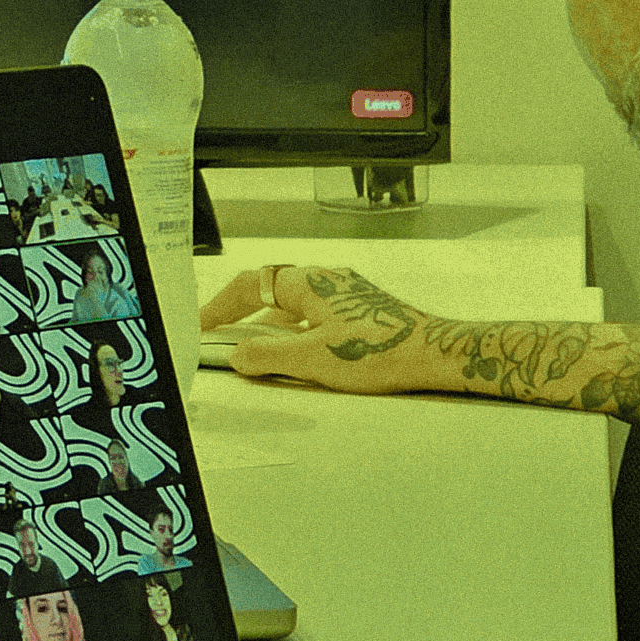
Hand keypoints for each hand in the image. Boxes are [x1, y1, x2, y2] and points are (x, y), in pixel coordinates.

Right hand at [198, 265, 453, 394]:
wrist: (437, 354)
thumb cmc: (381, 351)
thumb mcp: (313, 360)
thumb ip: (269, 358)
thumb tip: (239, 357)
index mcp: (309, 283)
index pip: (250, 284)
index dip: (221, 305)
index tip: (202, 324)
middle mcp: (326, 281)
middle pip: (271, 290)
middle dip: (242, 313)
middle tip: (222, 336)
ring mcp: (347, 294)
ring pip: (295, 305)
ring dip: (269, 325)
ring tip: (256, 351)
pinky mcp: (363, 311)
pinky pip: (316, 316)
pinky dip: (295, 332)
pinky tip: (299, 355)